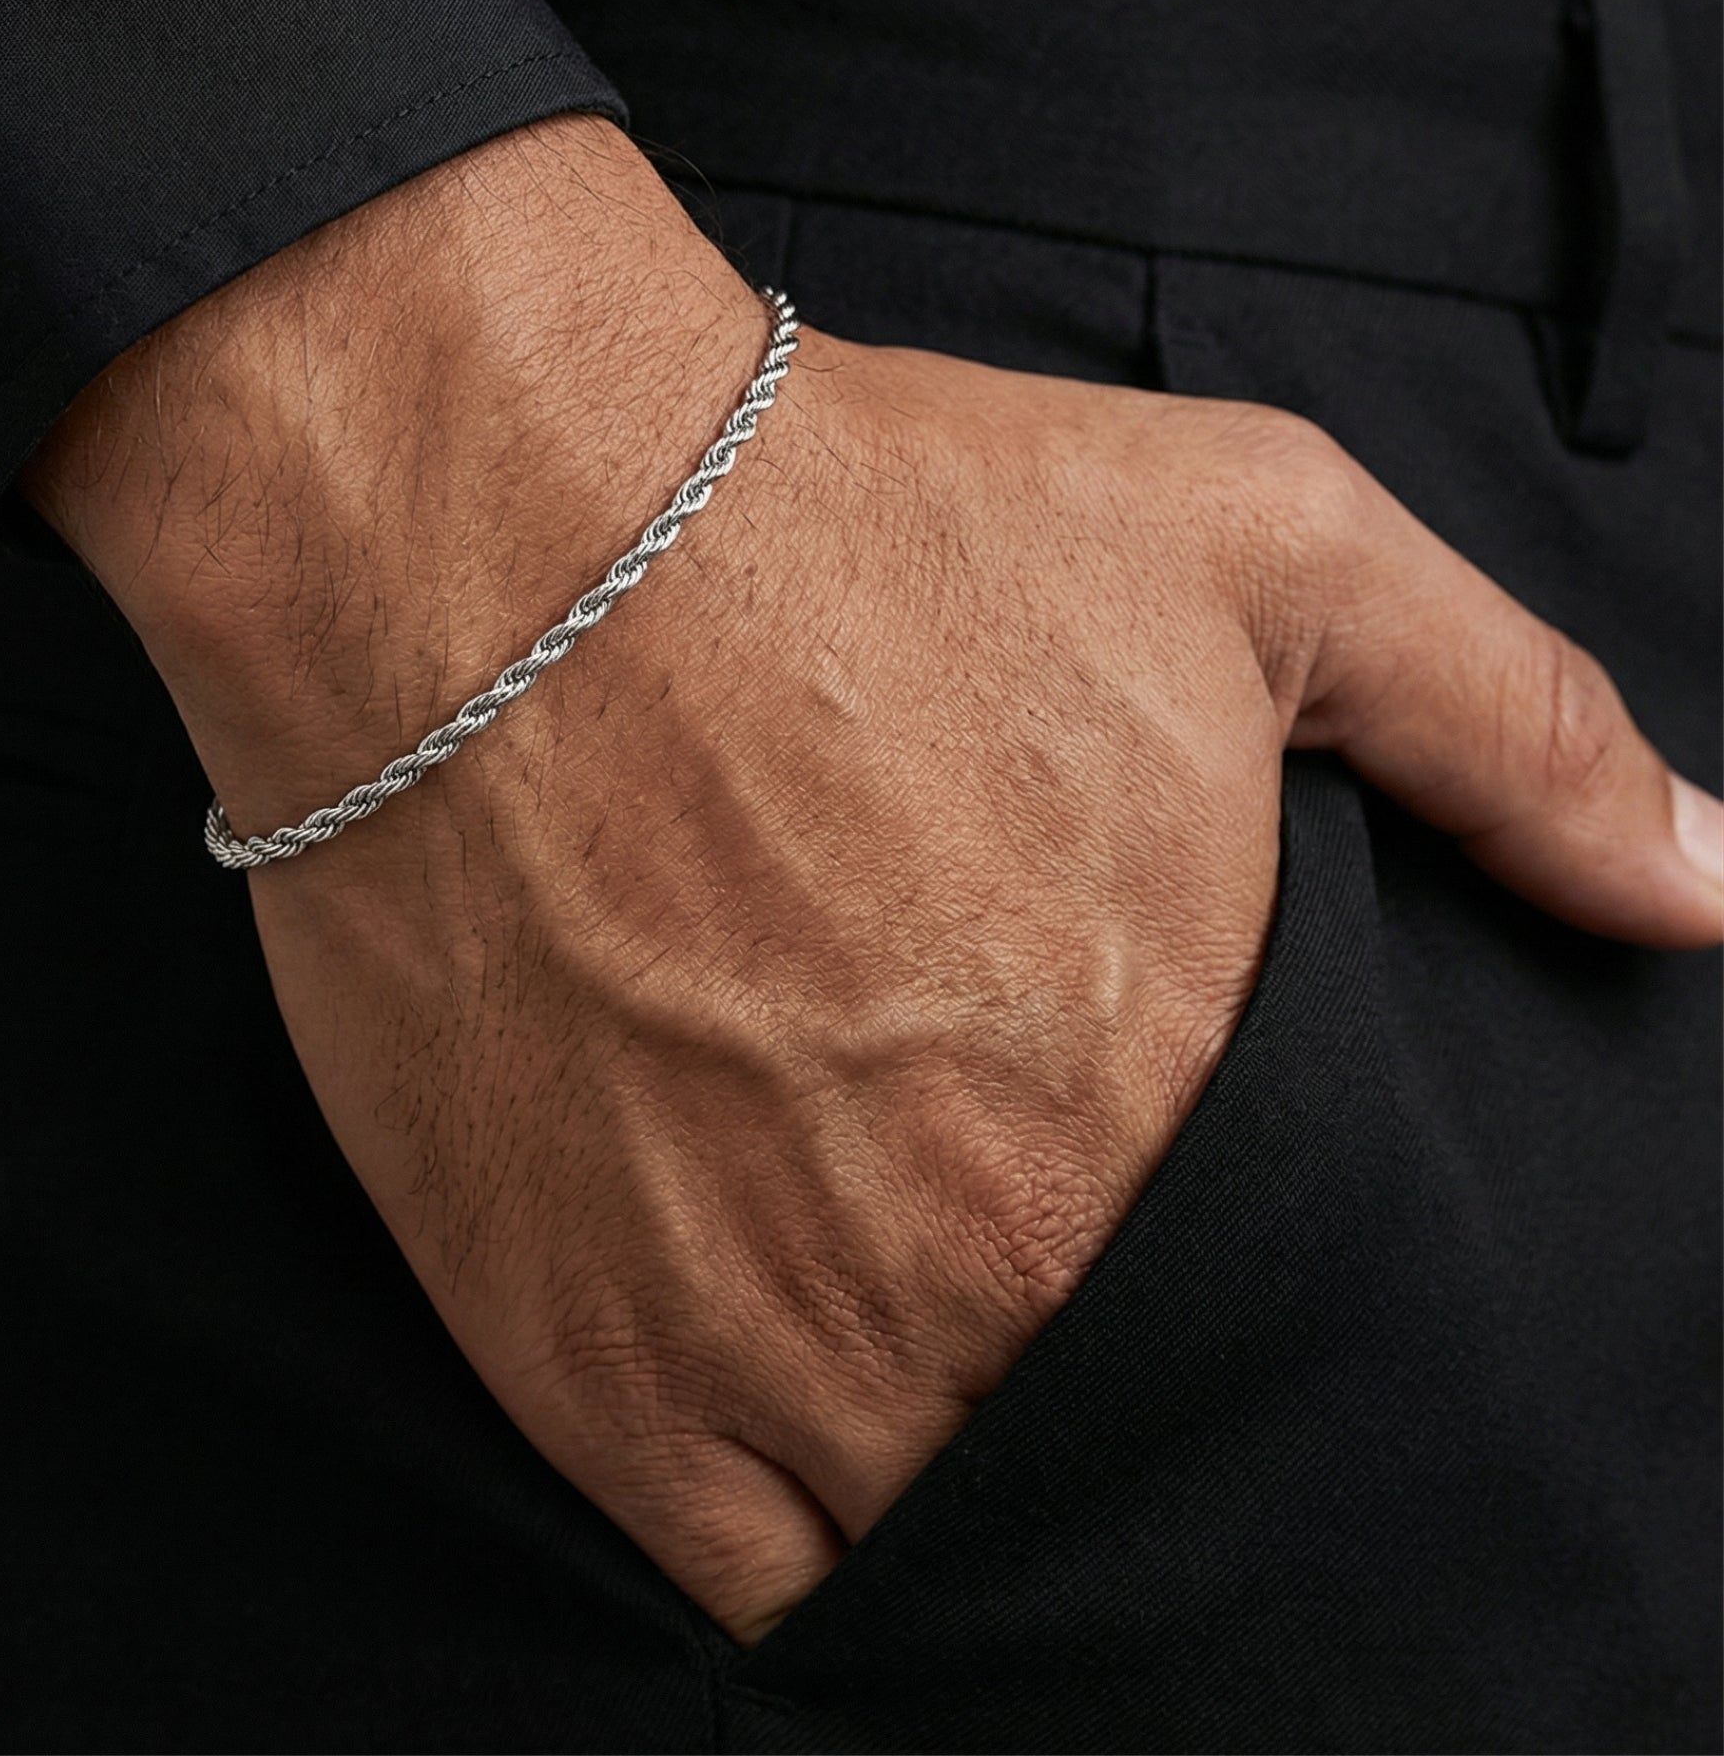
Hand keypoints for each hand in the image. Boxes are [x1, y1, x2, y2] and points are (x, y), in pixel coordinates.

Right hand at [26, 116, 1723, 1641]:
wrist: (499, 534)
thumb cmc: (864, 527)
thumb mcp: (1255, 546)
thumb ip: (1510, 733)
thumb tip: (1708, 880)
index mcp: (1171, 1116)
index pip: (1295, 1358)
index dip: (1272, 1347)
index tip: (1215, 1287)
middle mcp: (983, 1275)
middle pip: (1108, 1464)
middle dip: (1109, 1406)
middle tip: (1055, 1304)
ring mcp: (767, 1342)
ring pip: (934, 1547)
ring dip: (957, 1487)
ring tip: (934, 1373)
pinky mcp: (578, 1353)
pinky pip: (739, 1574)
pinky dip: (795, 1546)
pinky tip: (802, 1438)